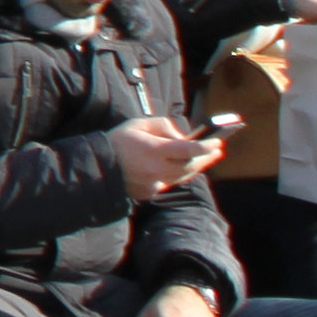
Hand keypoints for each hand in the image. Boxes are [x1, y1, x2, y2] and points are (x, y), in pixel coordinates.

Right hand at [106, 114, 222, 199]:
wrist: (98, 166)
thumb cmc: (118, 141)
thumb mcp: (138, 124)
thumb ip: (163, 126)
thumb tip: (181, 136)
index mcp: (154, 150)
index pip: (188, 149)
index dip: (205, 147)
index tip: (217, 142)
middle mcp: (157, 169)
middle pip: (191, 165)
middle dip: (207, 157)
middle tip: (218, 150)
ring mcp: (155, 183)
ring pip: (184, 176)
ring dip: (197, 167)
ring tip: (207, 158)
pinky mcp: (151, 192)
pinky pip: (170, 182)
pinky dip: (179, 174)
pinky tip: (184, 167)